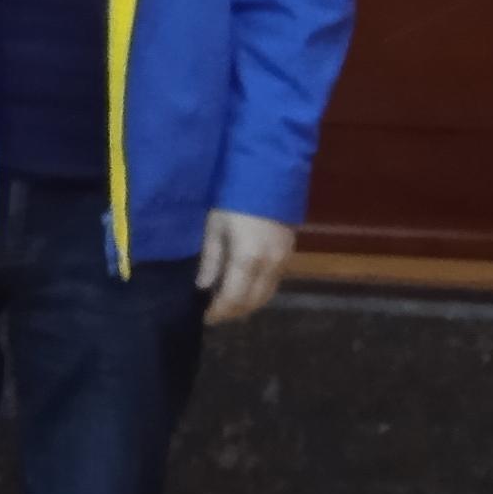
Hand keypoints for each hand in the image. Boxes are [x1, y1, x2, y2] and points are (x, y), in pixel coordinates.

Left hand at [198, 207, 297, 322]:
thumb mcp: (214, 226)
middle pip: (254, 301)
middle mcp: (270, 265)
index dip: (220, 311)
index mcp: (248, 259)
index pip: (234, 298)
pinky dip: (259, 292)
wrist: (268, 175)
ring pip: (267, 295)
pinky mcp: (290, 254)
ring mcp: (283, 260)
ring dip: (248, 305)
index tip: (205, 318)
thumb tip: (202, 288)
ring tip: (228, 306)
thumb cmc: (233, 197)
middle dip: (234, 312)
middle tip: (215, 315)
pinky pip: (274, 283)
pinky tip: (245, 289)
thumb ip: (211, 260)